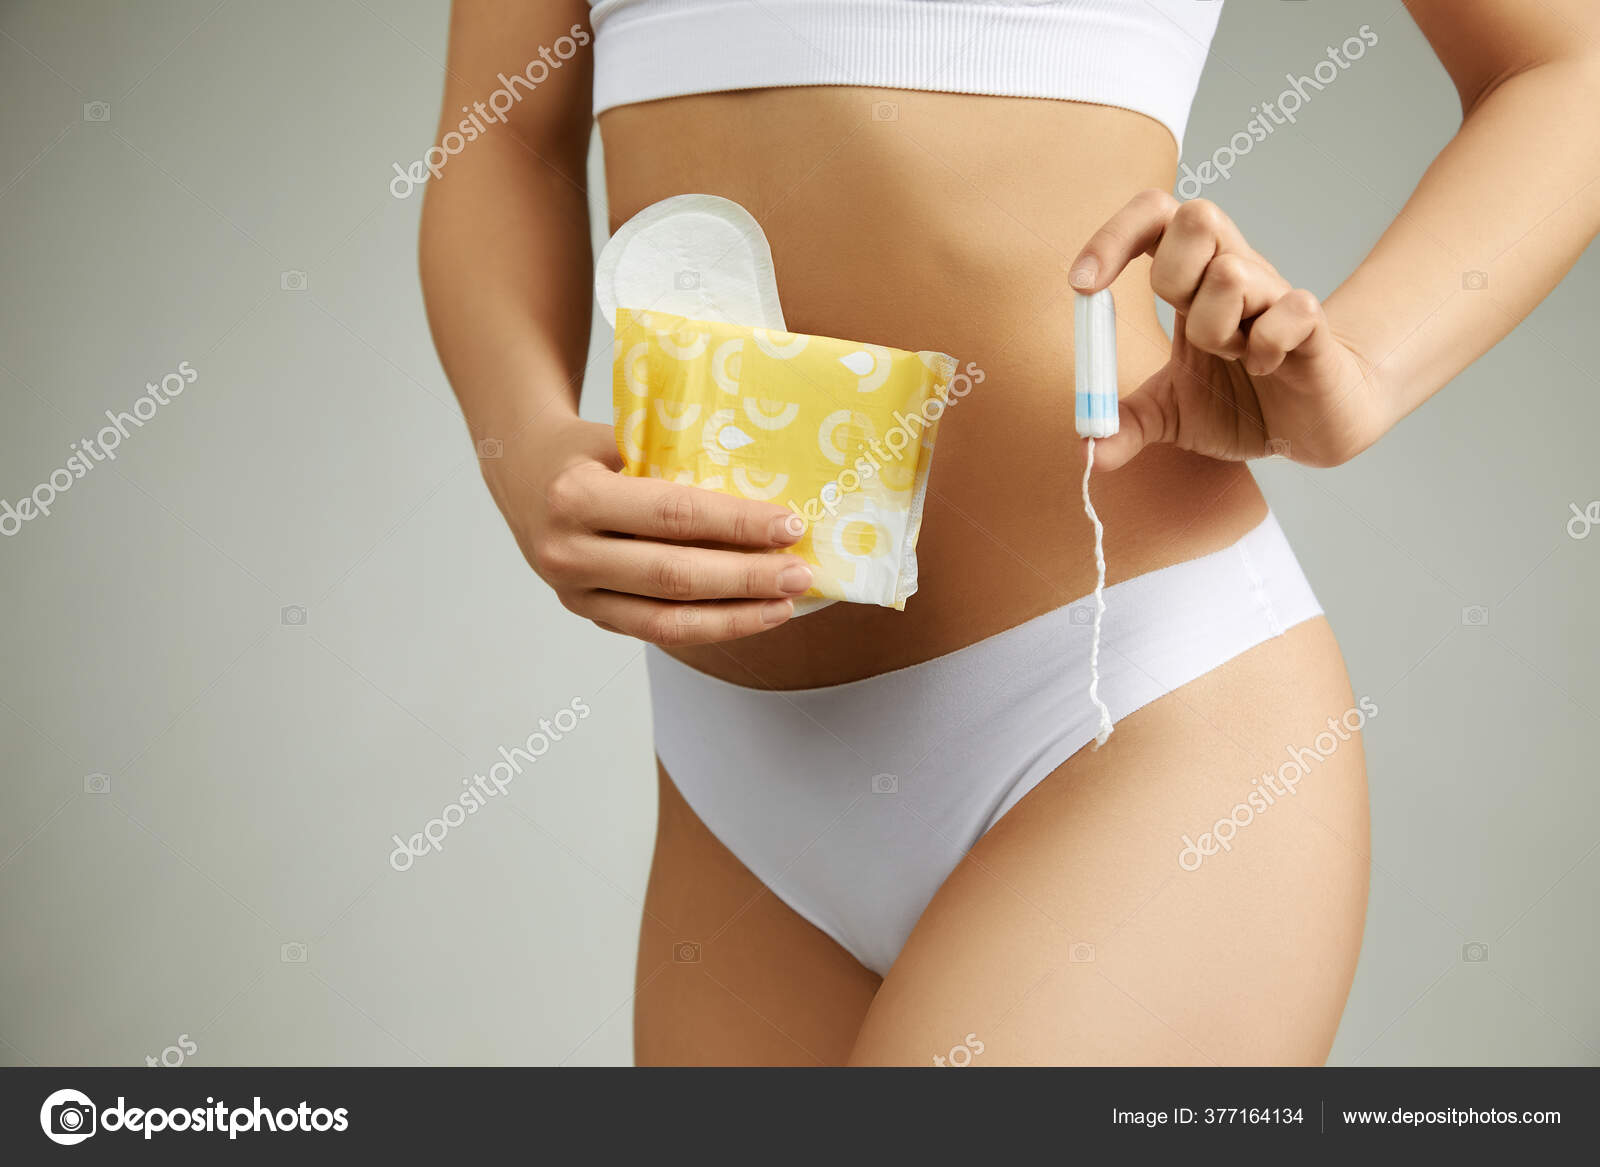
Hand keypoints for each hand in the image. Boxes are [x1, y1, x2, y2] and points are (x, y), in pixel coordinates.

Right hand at [483, 416, 813, 643]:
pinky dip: (707, 626)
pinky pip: (654, 630)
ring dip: (734, 616)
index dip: (736, 525)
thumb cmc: (584, 447)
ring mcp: (573, 592)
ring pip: (665, 621)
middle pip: (674, 577)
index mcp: (575, 497)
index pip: (673, 516)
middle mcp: (568, 552)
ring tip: (784, 605)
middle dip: (746, 578)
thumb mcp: (620, 436)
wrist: (519, 469)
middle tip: (800, 573)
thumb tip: (765, 490)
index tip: (789, 525)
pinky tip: (748, 614)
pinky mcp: (587, 612)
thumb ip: (676, 463)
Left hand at [1069, 189, 1386, 469]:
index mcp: (1192, 280)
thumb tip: (1088, 451)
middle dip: (1172, 276)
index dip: (1113, 236)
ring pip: (1231, 274)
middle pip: (1196, 217)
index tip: (1082, 286)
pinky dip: (1266, 348)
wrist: (1312, 426)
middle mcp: (1234, 270)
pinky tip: (1266, 368)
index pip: (1154, 215)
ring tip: (1233, 359)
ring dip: (1217, 330)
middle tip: (1182, 323)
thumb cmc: (1242, 403)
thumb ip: (1127, 424)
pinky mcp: (1312, 324)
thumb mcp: (1170, 416)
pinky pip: (1289, 312)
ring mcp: (1275, 293)